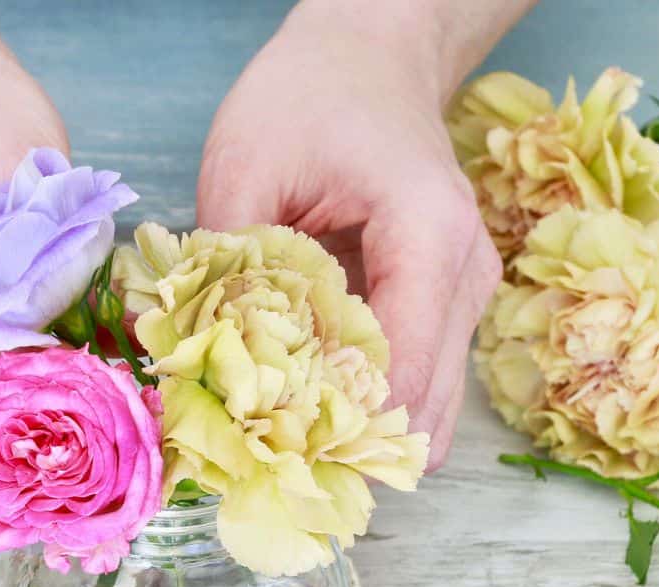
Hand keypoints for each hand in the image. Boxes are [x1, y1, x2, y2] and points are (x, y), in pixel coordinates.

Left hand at [196, 3, 507, 468]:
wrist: (370, 57)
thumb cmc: (309, 96)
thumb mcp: (244, 163)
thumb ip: (225, 265)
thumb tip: (190, 358)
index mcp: (427, 232)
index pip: (402, 368)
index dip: (335, 425)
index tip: (265, 447)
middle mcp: (467, 275)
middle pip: (424, 408)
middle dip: (346, 444)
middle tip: (267, 456)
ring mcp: (468, 297)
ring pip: (430, 412)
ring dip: (361, 433)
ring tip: (286, 435)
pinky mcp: (450, 308)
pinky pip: (420, 384)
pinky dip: (369, 406)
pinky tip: (310, 399)